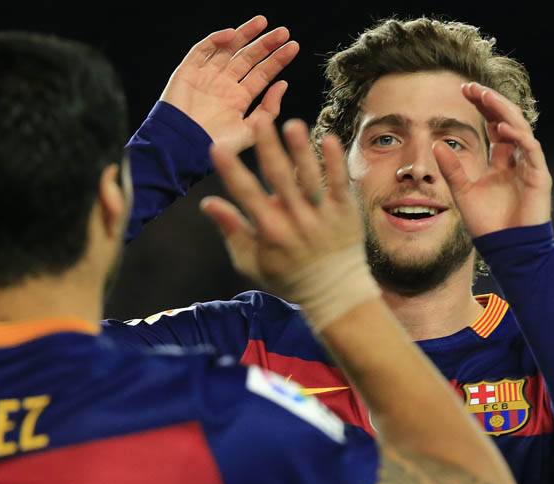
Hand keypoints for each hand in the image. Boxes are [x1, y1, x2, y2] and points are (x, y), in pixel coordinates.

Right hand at [160, 15, 298, 153]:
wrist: (182, 149)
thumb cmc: (215, 146)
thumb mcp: (249, 131)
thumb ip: (268, 109)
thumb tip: (283, 85)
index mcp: (239, 99)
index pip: (262, 74)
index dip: (277, 60)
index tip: (293, 46)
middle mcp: (224, 85)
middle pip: (248, 58)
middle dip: (265, 44)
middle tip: (284, 32)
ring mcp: (207, 76)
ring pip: (228, 48)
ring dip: (244, 34)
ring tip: (262, 22)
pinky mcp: (188, 71)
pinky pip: (202, 50)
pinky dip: (215, 40)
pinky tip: (232, 34)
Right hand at [200, 119, 361, 289]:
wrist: (335, 293)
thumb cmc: (287, 276)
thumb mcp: (251, 261)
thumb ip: (232, 230)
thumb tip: (207, 203)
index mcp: (270, 232)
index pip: (246, 195)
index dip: (231, 171)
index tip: (217, 148)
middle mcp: (297, 221)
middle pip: (280, 179)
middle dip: (268, 148)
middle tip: (258, 120)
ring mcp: (324, 215)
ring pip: (311, 177)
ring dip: (301, 149)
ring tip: (292, 124)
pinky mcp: (346, 211)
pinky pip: (341, 183)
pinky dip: (335, 162)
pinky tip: (330, 138)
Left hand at [433, 82, 552, 236]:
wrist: (506, 248)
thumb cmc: (488, 224)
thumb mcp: (462, 192)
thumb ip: (451, 169)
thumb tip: (436, 144)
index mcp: (501, 160)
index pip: (494, 124)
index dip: (482, 107)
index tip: (464, 91)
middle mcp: (517, 158)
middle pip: (508, 120)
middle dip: (491, 102)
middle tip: (472, 87)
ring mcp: (530, 165)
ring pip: (521, 129)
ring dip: (503, 111)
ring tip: (485, 97)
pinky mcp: (539, 176)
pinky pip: (530, 150)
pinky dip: (518, 137)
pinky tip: (503, 127)